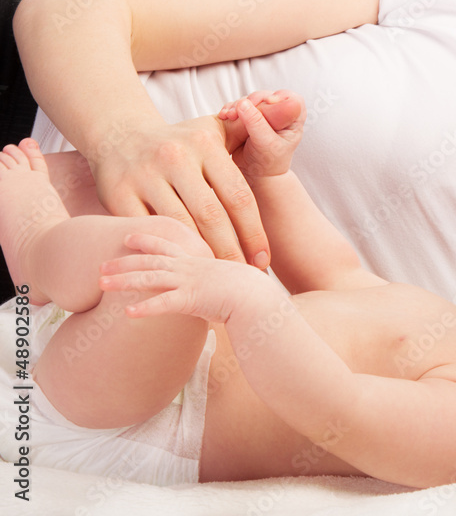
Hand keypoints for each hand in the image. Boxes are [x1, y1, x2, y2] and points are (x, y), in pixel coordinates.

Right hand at [89, 118, 267, 267]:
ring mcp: (144, 175)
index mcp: (204, 145)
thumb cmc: (180, 141)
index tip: (264, 260)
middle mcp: (175, 157)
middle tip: (244, 279)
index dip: (254, 232)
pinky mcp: (117, 193)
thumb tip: (291, 110)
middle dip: (232, 252)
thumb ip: (249, 132)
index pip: (238, 195)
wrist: (119, 135)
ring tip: (218, 279)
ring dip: (202, 257)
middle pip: (211, 216)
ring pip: (180, 226)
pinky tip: (182, 268)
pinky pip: (148, 230)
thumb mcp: (213, 130)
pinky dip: (167, 251)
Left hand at [99, 233, 282, 322]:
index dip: (147, 240)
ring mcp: (190, 282)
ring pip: (149, 278)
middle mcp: (190, 268)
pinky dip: (145, 308)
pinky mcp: (193, 299)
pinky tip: (127, 314)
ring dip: (123, 281)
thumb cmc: (249, 293)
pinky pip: (164, 304)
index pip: (168, 245)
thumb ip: (214, 281)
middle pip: (150, 261)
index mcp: (198, 261)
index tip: (128, 236)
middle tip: (101, 264)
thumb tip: (210, 287)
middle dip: (123, 261)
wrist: (261, 299)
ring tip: (101, 283)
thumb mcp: (229, 281)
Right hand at [218, 89, 304, 180]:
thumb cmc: (268, 163)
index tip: (266, 103)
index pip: (292, 100)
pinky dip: (230, 109)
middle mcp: (279, 114)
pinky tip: (223, 116)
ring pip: (250, 100)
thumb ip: (257, 124)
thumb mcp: (266, 144)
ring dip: (237, 105)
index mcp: (293, 120)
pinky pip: (238, 107)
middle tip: (237, 110)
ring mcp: (262, 115)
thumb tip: (243, 103)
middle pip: (267, 96)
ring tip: (228, 116)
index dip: (279, 97)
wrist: (255, 175)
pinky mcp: (247, 118)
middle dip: (251, 101)